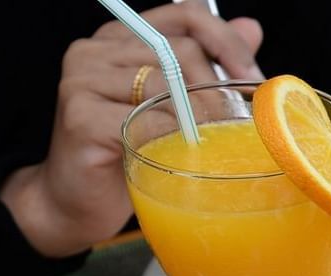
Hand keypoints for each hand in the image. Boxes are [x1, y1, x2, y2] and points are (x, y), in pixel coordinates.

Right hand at [0, 4, 264, 257]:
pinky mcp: (81, 115)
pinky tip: (183, 159)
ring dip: (203, 119)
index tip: (253, 80)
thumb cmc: (132, 154)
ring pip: (166, 85)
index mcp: (123, 39)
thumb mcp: (177, 108)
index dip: (226, 41)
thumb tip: (251, 29)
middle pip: (181, 51)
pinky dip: (176, 141)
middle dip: (220, 90)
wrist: (77, 203)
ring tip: (216, 146)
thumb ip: (209, 66)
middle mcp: (97, 50)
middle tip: (240, 127)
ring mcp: (83, 79)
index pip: (185, 14)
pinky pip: (147, 121)